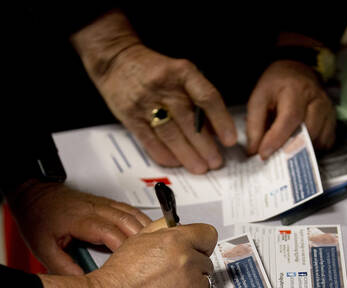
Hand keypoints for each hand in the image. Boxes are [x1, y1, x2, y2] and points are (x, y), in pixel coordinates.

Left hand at [6, 180, 150, 274]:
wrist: (33, 195)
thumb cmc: (38, 218)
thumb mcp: (43, 248)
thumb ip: (62, 267)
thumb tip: (82, 285)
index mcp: (81, 219)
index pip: (111, 233)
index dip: (125, 250)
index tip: (133, 266)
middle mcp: (94, 209)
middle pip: (128, 222)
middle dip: (142, 241)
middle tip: (151, 260)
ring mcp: (102, 204)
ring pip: (132, 214)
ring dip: (146, 230)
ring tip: (157, 248)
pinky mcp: (105, 203)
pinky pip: (130, 210)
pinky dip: (142, 221)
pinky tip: (148, 233)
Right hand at [26, 222, 217, 287]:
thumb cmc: (119, 274)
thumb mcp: (139, 238)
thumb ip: (164, 228)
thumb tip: (180, 227)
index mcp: (177, 241)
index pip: (209, 235)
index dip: (200, 242)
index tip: (194, 248)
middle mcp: (188, 263)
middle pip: (206, 261)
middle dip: (192, 265)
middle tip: (170, 272)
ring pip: (203, 282)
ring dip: (191, 284)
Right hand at [95, 45, 237, 173]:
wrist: (116, 60)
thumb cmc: (156, 70)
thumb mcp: (180, 73)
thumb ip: (197, 98)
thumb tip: (216, 130)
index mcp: (182, 72)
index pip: (207, 98)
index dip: (221, 121)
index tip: (230, 140)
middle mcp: (164, 87)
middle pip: (189, 121)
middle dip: (205, 145)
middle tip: (216, 162)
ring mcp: (145, 102)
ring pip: (170, 134)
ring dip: (187, 154)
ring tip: (200, 168)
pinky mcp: (130, 116)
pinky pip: (149, 140)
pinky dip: (163, 154)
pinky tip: (176, 163)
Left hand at [246, 60, 336, 158]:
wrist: (296, 72)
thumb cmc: (275, 87)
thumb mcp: (258, 99)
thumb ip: (255, 125)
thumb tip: (254, 151)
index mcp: (296, 89)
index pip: (290, 118)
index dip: (277, 139)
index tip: (264, 154)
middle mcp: (317, 98)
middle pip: (308, 131)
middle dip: (289, 148)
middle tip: (274, 157)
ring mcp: (328, 108)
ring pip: (318, 138)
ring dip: (301, 150)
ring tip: (285, 151)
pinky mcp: (333, 118)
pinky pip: (326, 141)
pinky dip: (312, 148)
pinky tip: (300, 145)